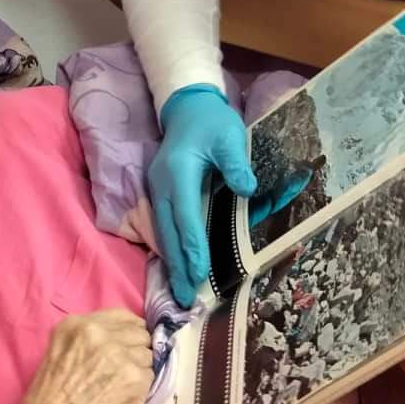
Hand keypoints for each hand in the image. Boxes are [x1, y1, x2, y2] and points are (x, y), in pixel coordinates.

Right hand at [9, 310, 152, 403]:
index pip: (123, 317)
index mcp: (74, 325)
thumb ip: (87, 344)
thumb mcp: (58, 358)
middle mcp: (97, 332)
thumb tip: (123, 343)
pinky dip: (141, 392)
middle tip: (118, 376)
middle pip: (140, 334)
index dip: (126, 336)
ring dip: (139, 372)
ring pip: (148, 355)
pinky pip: (151, 378)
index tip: (122, 352)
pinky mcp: (134, 378)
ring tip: (117, 392)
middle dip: (134, 352)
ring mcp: (118, 353)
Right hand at [148, 85, 255, 308]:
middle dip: (177, 266)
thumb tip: (248, 189)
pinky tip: (176, 265)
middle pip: (168, 232)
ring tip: (179, 290)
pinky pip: (162, 225)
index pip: (186, 218)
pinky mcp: (159, 191)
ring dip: (171, 261)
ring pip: (162, 232)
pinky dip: (170, 247)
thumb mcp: (229, 136)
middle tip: (184, 299)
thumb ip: (236, 163)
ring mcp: (156, 189)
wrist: (186, 105)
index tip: (198, 276)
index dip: (192, 248)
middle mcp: (161, 185)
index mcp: (178, 173)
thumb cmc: (212, 121)